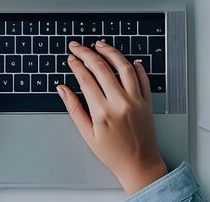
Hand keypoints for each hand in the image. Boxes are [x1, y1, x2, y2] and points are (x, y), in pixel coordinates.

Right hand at [58, 40, 167, 194]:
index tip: (71, 58)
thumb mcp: (87, 134)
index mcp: (103, 112)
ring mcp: (136, 100)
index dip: (76, 65)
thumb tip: (62, 89)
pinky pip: (143, 78)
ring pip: (124, 67)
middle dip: (87, 53)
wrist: (139, 164)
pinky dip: (136, 66)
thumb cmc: (112, 153)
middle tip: (77, 47)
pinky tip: (128, 60)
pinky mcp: (147, 102)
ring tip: (100, 45)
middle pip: (101, 68)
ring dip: (110, 52)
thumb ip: (74, 109)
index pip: (86, 79)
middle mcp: (120, 102)